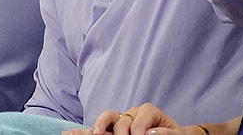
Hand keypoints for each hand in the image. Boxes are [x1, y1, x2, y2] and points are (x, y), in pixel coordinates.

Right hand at [62, 103, 187, 134]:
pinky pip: (97, 130)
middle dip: (121, 132)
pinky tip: (67, 133)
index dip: (140, 130)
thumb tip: (150, 133)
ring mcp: (121, 121)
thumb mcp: (175, 134)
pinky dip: (83, 131)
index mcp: (148, 111)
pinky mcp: (112, 131)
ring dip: (99, 127)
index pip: (141, 117)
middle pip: (121, 119)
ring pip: (106, 119)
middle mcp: (132, 113)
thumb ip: (166, 133)